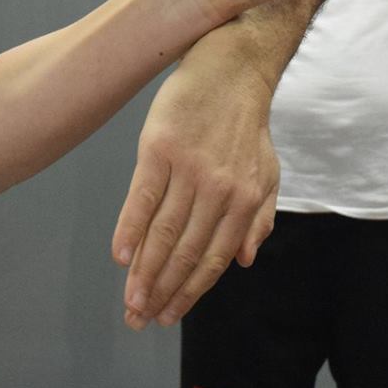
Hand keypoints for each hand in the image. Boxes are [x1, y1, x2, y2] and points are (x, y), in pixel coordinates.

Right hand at [113, 50, 279, 328]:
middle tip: (139, 322)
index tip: (168, 317)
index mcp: (244, 199)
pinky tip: (120, 257)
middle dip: (161, 292)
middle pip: (183, 251)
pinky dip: (130, 228)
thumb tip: (244, 261)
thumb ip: (259, 218)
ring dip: (144, 272)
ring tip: (129, 301)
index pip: (212, 257)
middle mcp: (218, 189)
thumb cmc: (246, 122)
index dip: (189, 291)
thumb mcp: (267, 171)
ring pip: (162, 231)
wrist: (231, 65)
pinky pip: (142, 196)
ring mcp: (189, 168)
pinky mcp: (160, 147)